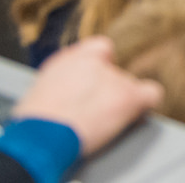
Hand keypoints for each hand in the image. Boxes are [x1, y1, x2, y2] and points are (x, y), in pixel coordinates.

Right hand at [11, 37, 162, 156]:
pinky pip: (152, 93)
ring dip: (117, 102)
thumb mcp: (38, 91)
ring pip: (127, 86)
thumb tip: (65, 91)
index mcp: (70, 59)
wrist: (41, 135)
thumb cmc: (33, 122)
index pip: (99, 49)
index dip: (98, 67)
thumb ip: (59, 82)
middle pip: (112, 72)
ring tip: (99, 122)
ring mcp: (115, 78)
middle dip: (103, 91)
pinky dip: (146, 103)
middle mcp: (96, 63)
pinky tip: (136, 113)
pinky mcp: (128, 96)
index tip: (91, 83)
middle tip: (90, 112)